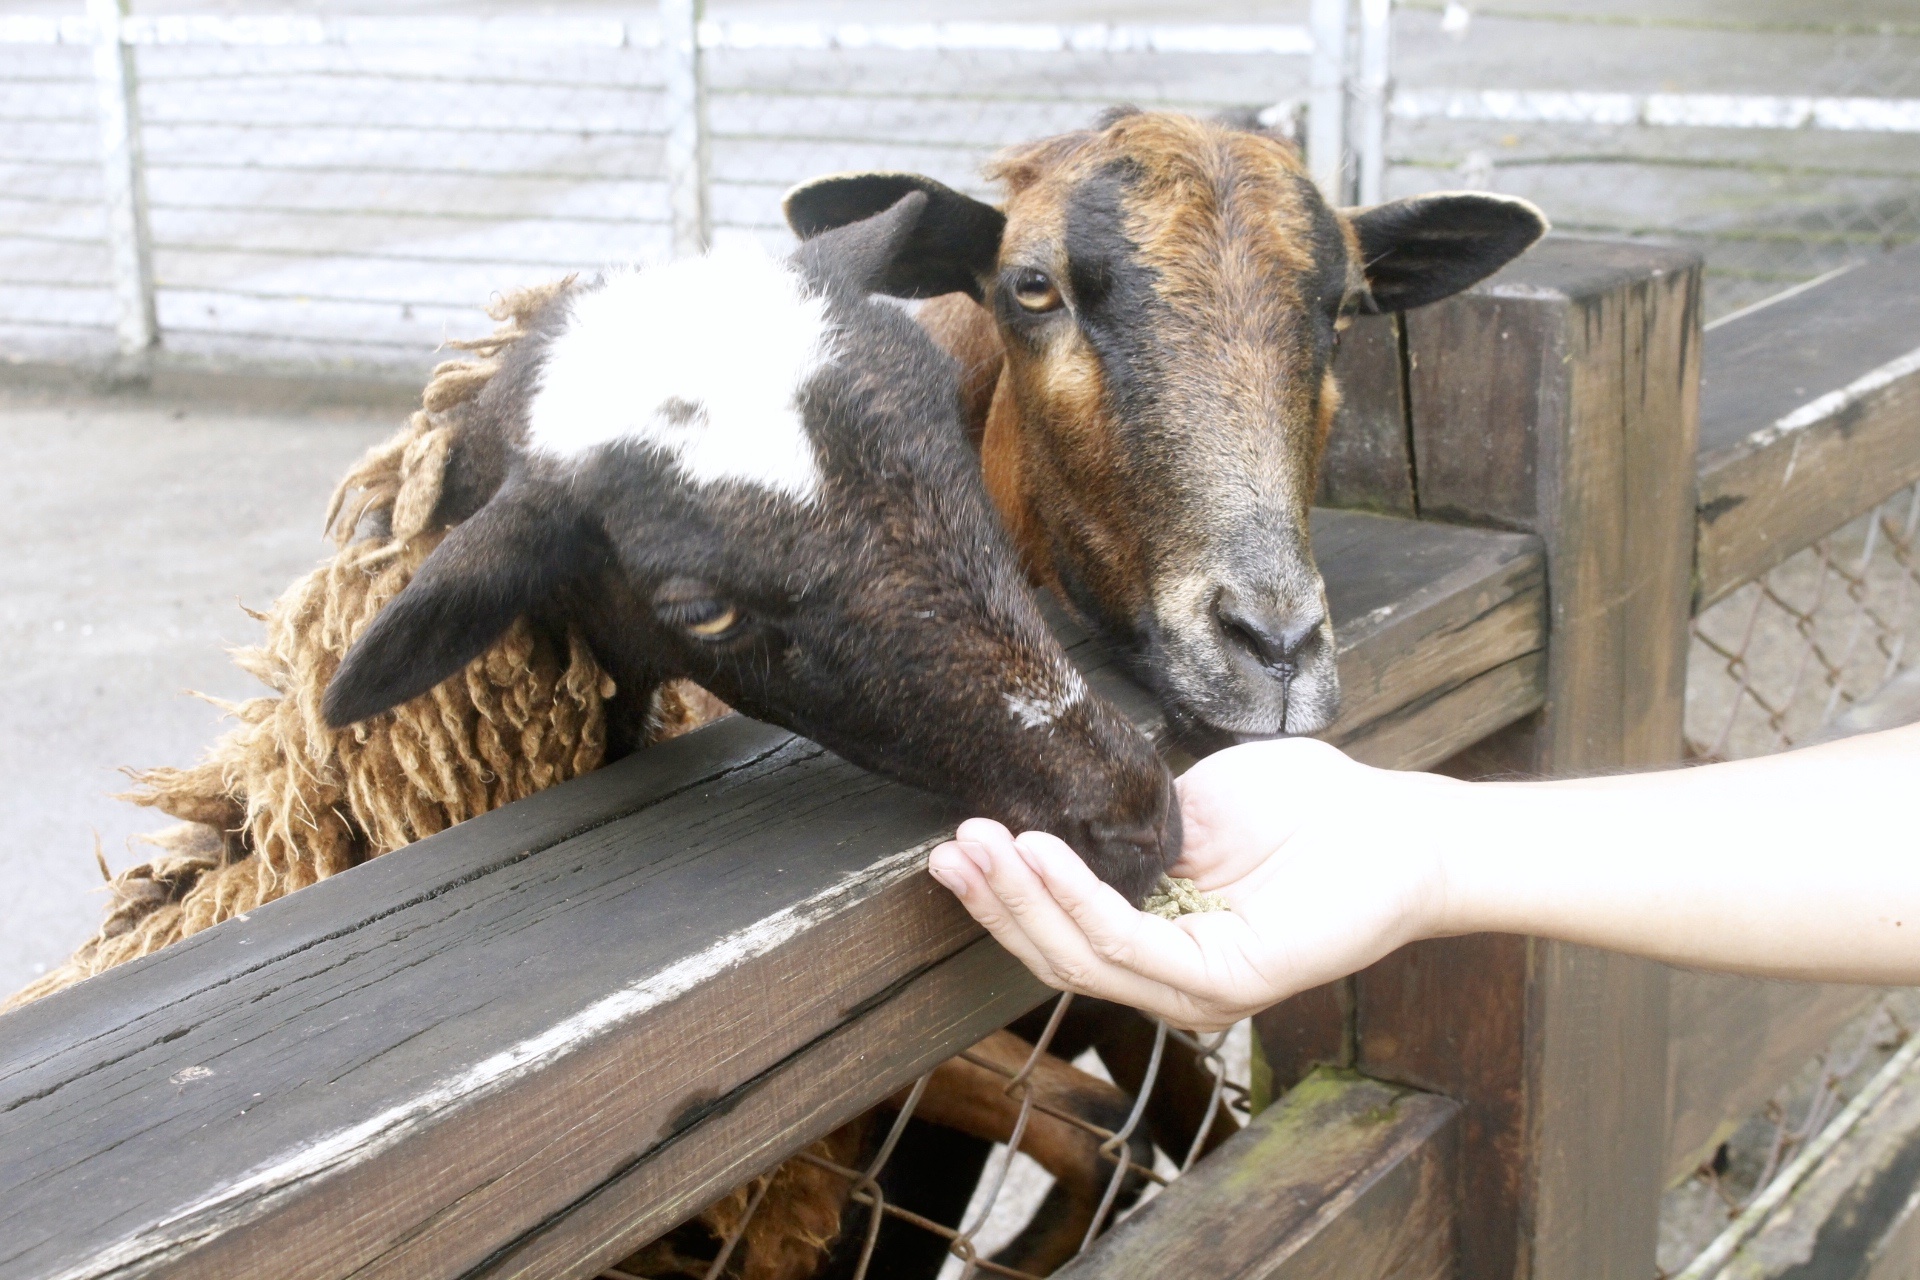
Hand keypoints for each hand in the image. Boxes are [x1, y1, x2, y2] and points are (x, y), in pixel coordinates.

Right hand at [926, 737, 1452, 1030]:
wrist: (1397, 825)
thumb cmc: (1307, 811)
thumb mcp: (1193, 806)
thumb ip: (1128, 824)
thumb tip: (1058, 811)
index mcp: (1160, 940)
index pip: (1062, 933)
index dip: (1003, 893)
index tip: (957, 840)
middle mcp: (1171, 978)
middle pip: (1055, 954)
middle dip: (993, 900)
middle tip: (945, 848)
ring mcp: (1197, 989)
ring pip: (1080, 956)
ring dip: (1019, 899)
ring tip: (978, 844)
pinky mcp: (1227, 982)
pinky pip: (1129, 943)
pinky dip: (1075, 899)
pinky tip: (1040, 852)